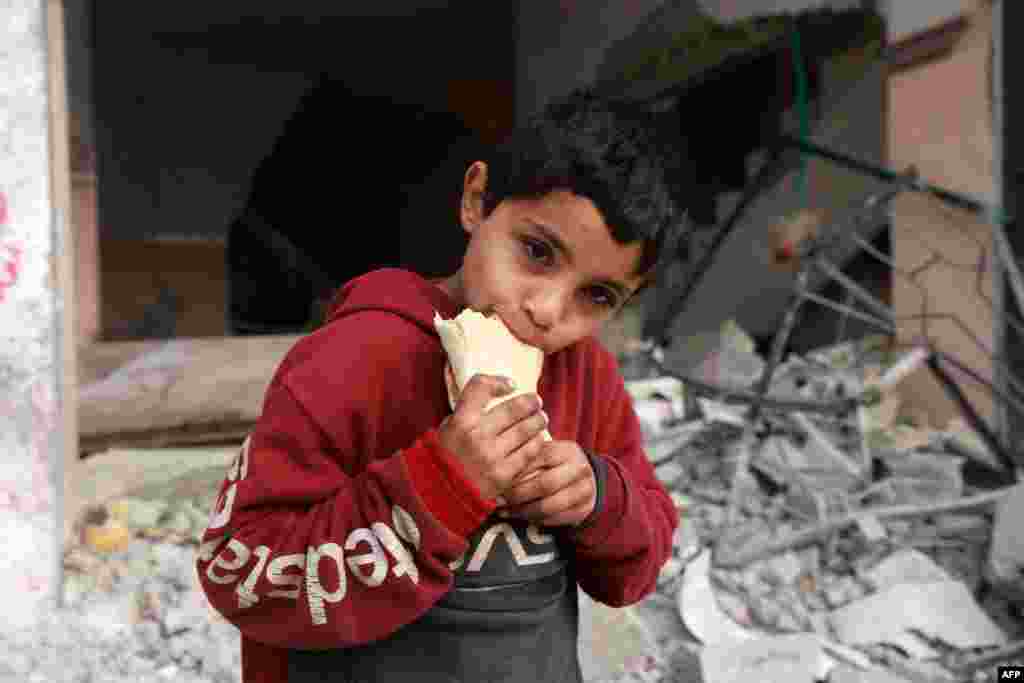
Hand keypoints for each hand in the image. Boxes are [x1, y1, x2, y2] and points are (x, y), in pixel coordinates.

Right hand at [437, 372, 549, 500]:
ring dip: (537, 422)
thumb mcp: (448, 429)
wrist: (442, 496)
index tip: (511, 385)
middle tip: (536, 401)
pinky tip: (538, 439)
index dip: (498, 382)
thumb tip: (497, 392)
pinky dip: (536, 443)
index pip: (480, 387)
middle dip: (530, 402)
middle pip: (513, 409)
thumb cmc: (447, 458)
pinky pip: (528, 453)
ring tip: (541, 419)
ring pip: (525, 430)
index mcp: (460, 421)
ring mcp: (491, 456)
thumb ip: (468, 412)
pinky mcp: (503, 475)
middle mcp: (476, 436)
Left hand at [498, 441, 595, 527]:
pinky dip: (535, 519)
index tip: (498, 480)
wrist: (586, 479)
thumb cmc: (556, 464)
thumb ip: (528, 459)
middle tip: (500, 499)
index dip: (516, 471)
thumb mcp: (546, 454)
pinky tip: (520, 517)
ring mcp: (584, 489)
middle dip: (518, 494)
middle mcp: (579, 468)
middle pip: (545, 484)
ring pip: (549, 505)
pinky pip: (555, 518)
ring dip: (524, 510)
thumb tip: (498, 472)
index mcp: (566, 450)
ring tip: (506, 511)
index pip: (537, 459)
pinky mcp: (584, 508)